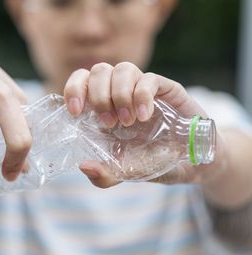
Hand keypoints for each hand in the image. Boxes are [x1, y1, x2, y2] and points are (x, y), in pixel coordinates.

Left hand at [63, 62, 209, 187]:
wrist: (192, 163)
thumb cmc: (153, 162)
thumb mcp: (126, 173)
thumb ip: (105, 174)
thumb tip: (84, 167)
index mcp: (103, 108)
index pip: (81, 82)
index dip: (73, 89)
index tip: (75, 111)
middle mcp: (120, 93)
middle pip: (99, 71)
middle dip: (98, 96)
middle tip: (109, 123)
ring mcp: (142, 89)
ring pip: (123, 69)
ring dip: (120, 94)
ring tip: (129, 122)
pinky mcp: (166, 89)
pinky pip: (149, 79)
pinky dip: (142, 96)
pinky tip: (145, 116)